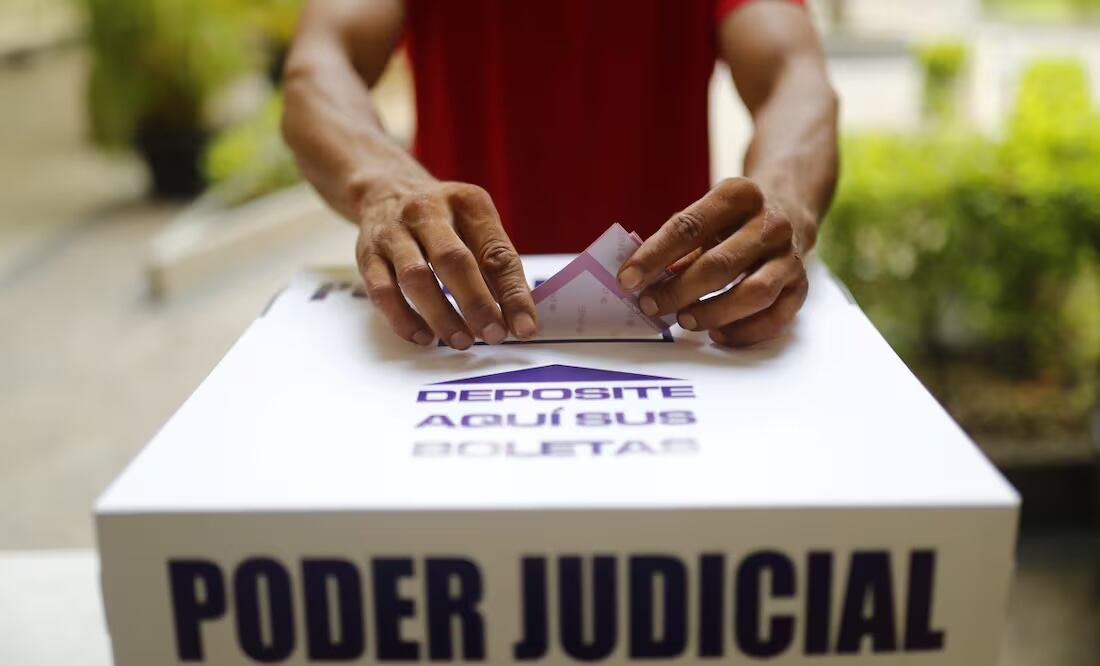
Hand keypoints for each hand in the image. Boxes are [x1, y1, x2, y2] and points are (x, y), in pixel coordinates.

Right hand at [355, 178, 537, 348]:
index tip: (524, 327)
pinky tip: (425, 337)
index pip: (496, 252)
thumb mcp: (476, 226)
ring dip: (441, 315)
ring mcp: (394, 232)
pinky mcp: (367, 254)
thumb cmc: (444, 219)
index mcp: (468, 203)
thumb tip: (517, 319)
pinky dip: (404, 319)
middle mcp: (428, 211)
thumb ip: (496, 267)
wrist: (386, 191)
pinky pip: (383, 292)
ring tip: (462, 341)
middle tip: (493, 335)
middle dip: (476, 304)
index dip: (513, 294)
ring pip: (415, 278)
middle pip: (453, 260)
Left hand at [617, 177, 812, 346]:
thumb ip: (674, 246)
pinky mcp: (802, 285)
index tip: (627, 279)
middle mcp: (770, 223)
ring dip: (713, 313)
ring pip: (753, 294)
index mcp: (738, 195)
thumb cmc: (730, 222)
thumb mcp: (703, 218)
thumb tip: (638, 281)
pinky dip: (743, 332)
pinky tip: (717, 334)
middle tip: (651, 306)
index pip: (688, 226)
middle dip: (678, 290)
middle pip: (719, 264)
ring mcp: (789, 255)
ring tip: (684, 320)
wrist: (788, 209)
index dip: (654, 256)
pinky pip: (775, 317)